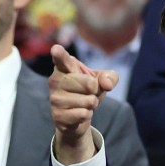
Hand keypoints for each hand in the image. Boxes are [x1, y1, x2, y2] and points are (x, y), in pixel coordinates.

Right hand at [48, 44, 114, 164]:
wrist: (77, 116)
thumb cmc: (87, 91)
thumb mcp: (102, 79)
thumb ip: (110, 76)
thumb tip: (106, 84)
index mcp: (64, 66)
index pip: (61, 59)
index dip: (59, 54)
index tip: (55, 49)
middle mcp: (55, 80)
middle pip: (89, 83)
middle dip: (96, 90)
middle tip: (89, 91)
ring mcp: (55, 98)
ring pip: (88, 101)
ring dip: (92, 104)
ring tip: (83, 103)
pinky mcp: (57, 115)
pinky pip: (83, 114)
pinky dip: (87, 115)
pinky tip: (79, 113)